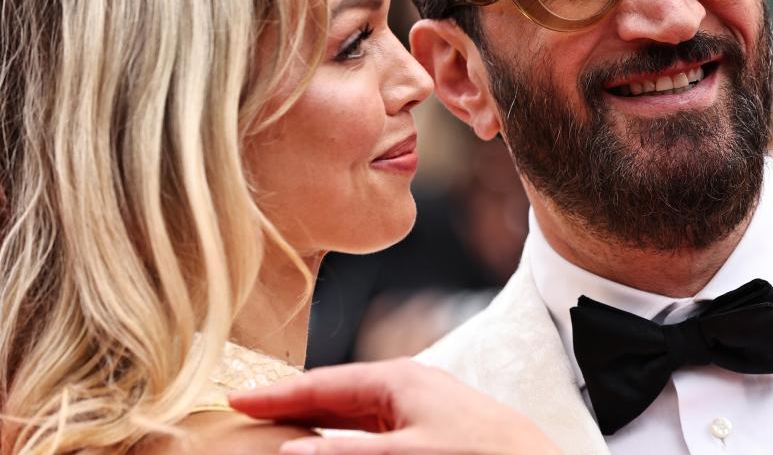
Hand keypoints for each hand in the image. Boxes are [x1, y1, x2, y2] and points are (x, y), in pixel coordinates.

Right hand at [228, 358, 559, 454]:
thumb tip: (292, 449)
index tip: (236, 400)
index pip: (323, 383)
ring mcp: (420, 409)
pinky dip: (345, 437)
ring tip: (278, 432)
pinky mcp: (432, 431)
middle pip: (335, 395)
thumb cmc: (481, 454)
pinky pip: (374, 431)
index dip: (278, 394)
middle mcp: (407, 388)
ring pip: (353, 414)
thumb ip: (348, 453)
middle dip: (293, 406)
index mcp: (399, 380)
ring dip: (317, 424)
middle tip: (248, 416)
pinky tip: (332, 446)